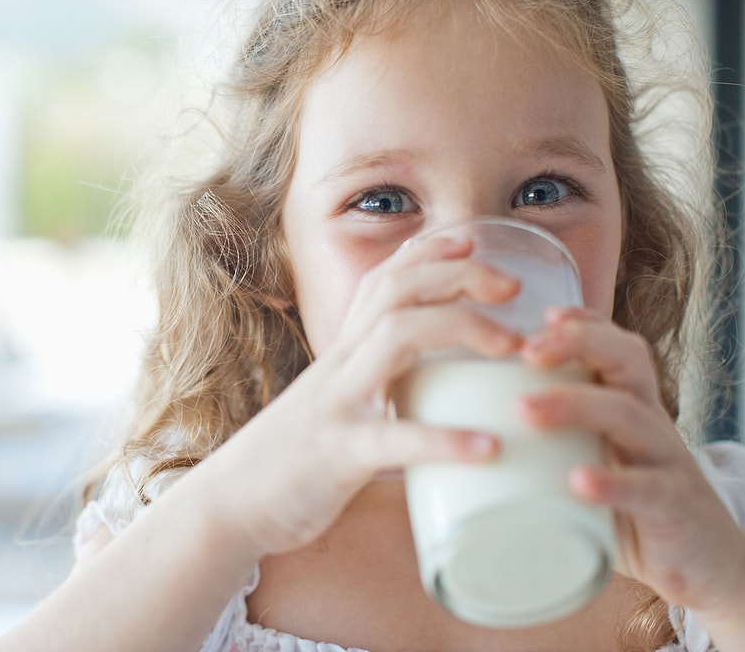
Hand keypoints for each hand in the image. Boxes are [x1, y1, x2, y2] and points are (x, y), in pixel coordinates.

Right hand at [204, 234, 520, 558]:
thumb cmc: (294, 460)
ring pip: (395, 337)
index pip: (383, 281)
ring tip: (512, 347)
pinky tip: (488, 448)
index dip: (428, 252)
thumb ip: (380, 394)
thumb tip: (440, 403)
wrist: (232, 504)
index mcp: (343, 355)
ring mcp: (336, 405)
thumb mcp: (337, 408)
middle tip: (513, 287)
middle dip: (456, 275)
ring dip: (460, 328)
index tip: (473, 239)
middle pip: (395, 291)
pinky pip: (393, 438)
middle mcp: (339, 366)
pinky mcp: (337, 454)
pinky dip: (444, 439)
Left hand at [517, 307, 744, 612]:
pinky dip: (612, 482)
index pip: (614, 347)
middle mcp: (650, 422)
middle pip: (625, 360)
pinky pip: (646, 488)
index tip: (541, 315)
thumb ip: (548, 445)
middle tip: (525, 351)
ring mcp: (665, 461)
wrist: (711, 566)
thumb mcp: (594, 462)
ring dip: (574, 405)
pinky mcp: (673, 507)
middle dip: (577, 343)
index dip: (583, 323)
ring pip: (628, 415)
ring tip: (525, 409)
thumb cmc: (632, 508)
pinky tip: (577, 480)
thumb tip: (465, 439)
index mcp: (629, 406)